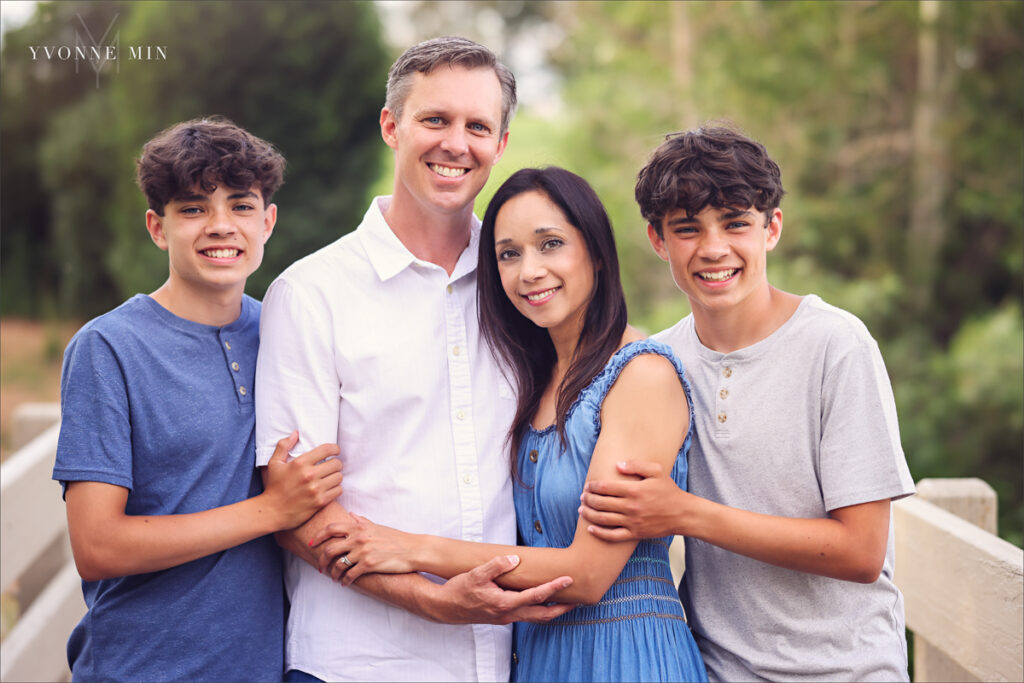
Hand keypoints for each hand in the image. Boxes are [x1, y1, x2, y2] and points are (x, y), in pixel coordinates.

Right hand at [261, 431, 342, 529]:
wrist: (272, 512)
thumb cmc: (273, 487)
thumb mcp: (274, 464)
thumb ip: (284, 446)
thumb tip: (296, 433)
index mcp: (300, 463)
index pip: (327, 449)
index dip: (335, 448)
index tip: (335, 451)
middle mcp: (309, 475)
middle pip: (336, 463)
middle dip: (336, 463)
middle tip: (331, 466)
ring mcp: (316, 489)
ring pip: (339, 477)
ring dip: (336, 476)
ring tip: (330, 477)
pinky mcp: (320, 502)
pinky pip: (338, 490)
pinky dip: (336, 489)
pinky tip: (329, 488)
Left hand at [309, 514, 416, 583]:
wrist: (412, 549)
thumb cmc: (395, 538)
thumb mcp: (377, 526)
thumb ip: (361, 521)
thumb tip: (350, 514)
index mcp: (358, 526)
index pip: (331, 528)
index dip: (318, 537)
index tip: (312, 544)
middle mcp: (358, 538)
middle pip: (330, 549)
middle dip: (321, 560)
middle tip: (320, 567)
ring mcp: (363, 551)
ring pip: (338, 564)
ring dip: (333, 574)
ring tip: (334, 578)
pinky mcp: (369, 564)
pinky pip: (350, 575)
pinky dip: (345, 581)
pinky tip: (345, 583)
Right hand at [430, 555, 575, 624]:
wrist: (444, 608)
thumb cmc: (459, 590)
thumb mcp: (476, 574)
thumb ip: (496, 565)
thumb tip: (514, 558)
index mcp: (504, 603)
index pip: (536, 596)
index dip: (554, 587)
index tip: (568, 579)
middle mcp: (508, 614)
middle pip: (542, 615)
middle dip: (562, 608)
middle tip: (579, 600)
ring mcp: (506, 618)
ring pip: (535, 617)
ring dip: (552, 610)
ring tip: (567, 602)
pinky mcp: (502, 616)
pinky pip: (526, 615)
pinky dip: (538, 609)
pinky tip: (542, 600)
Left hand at [579, 460, 685, 540]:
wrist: (683, 514)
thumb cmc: (669, 491)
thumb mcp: (656, 471)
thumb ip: (636, 465)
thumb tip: (617, 465)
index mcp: (634, 490)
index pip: (606, 487)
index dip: (593, 486)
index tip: (588, 485)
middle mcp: (631, 506)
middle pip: (601, 503)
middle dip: (588, 499)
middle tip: (582, 497)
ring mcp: (632, 522)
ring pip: (604, 519)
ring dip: (589, 514)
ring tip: (581, 510)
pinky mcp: (635, 534)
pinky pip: (613, 536)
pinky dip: (600, 533)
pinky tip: (591, 529)